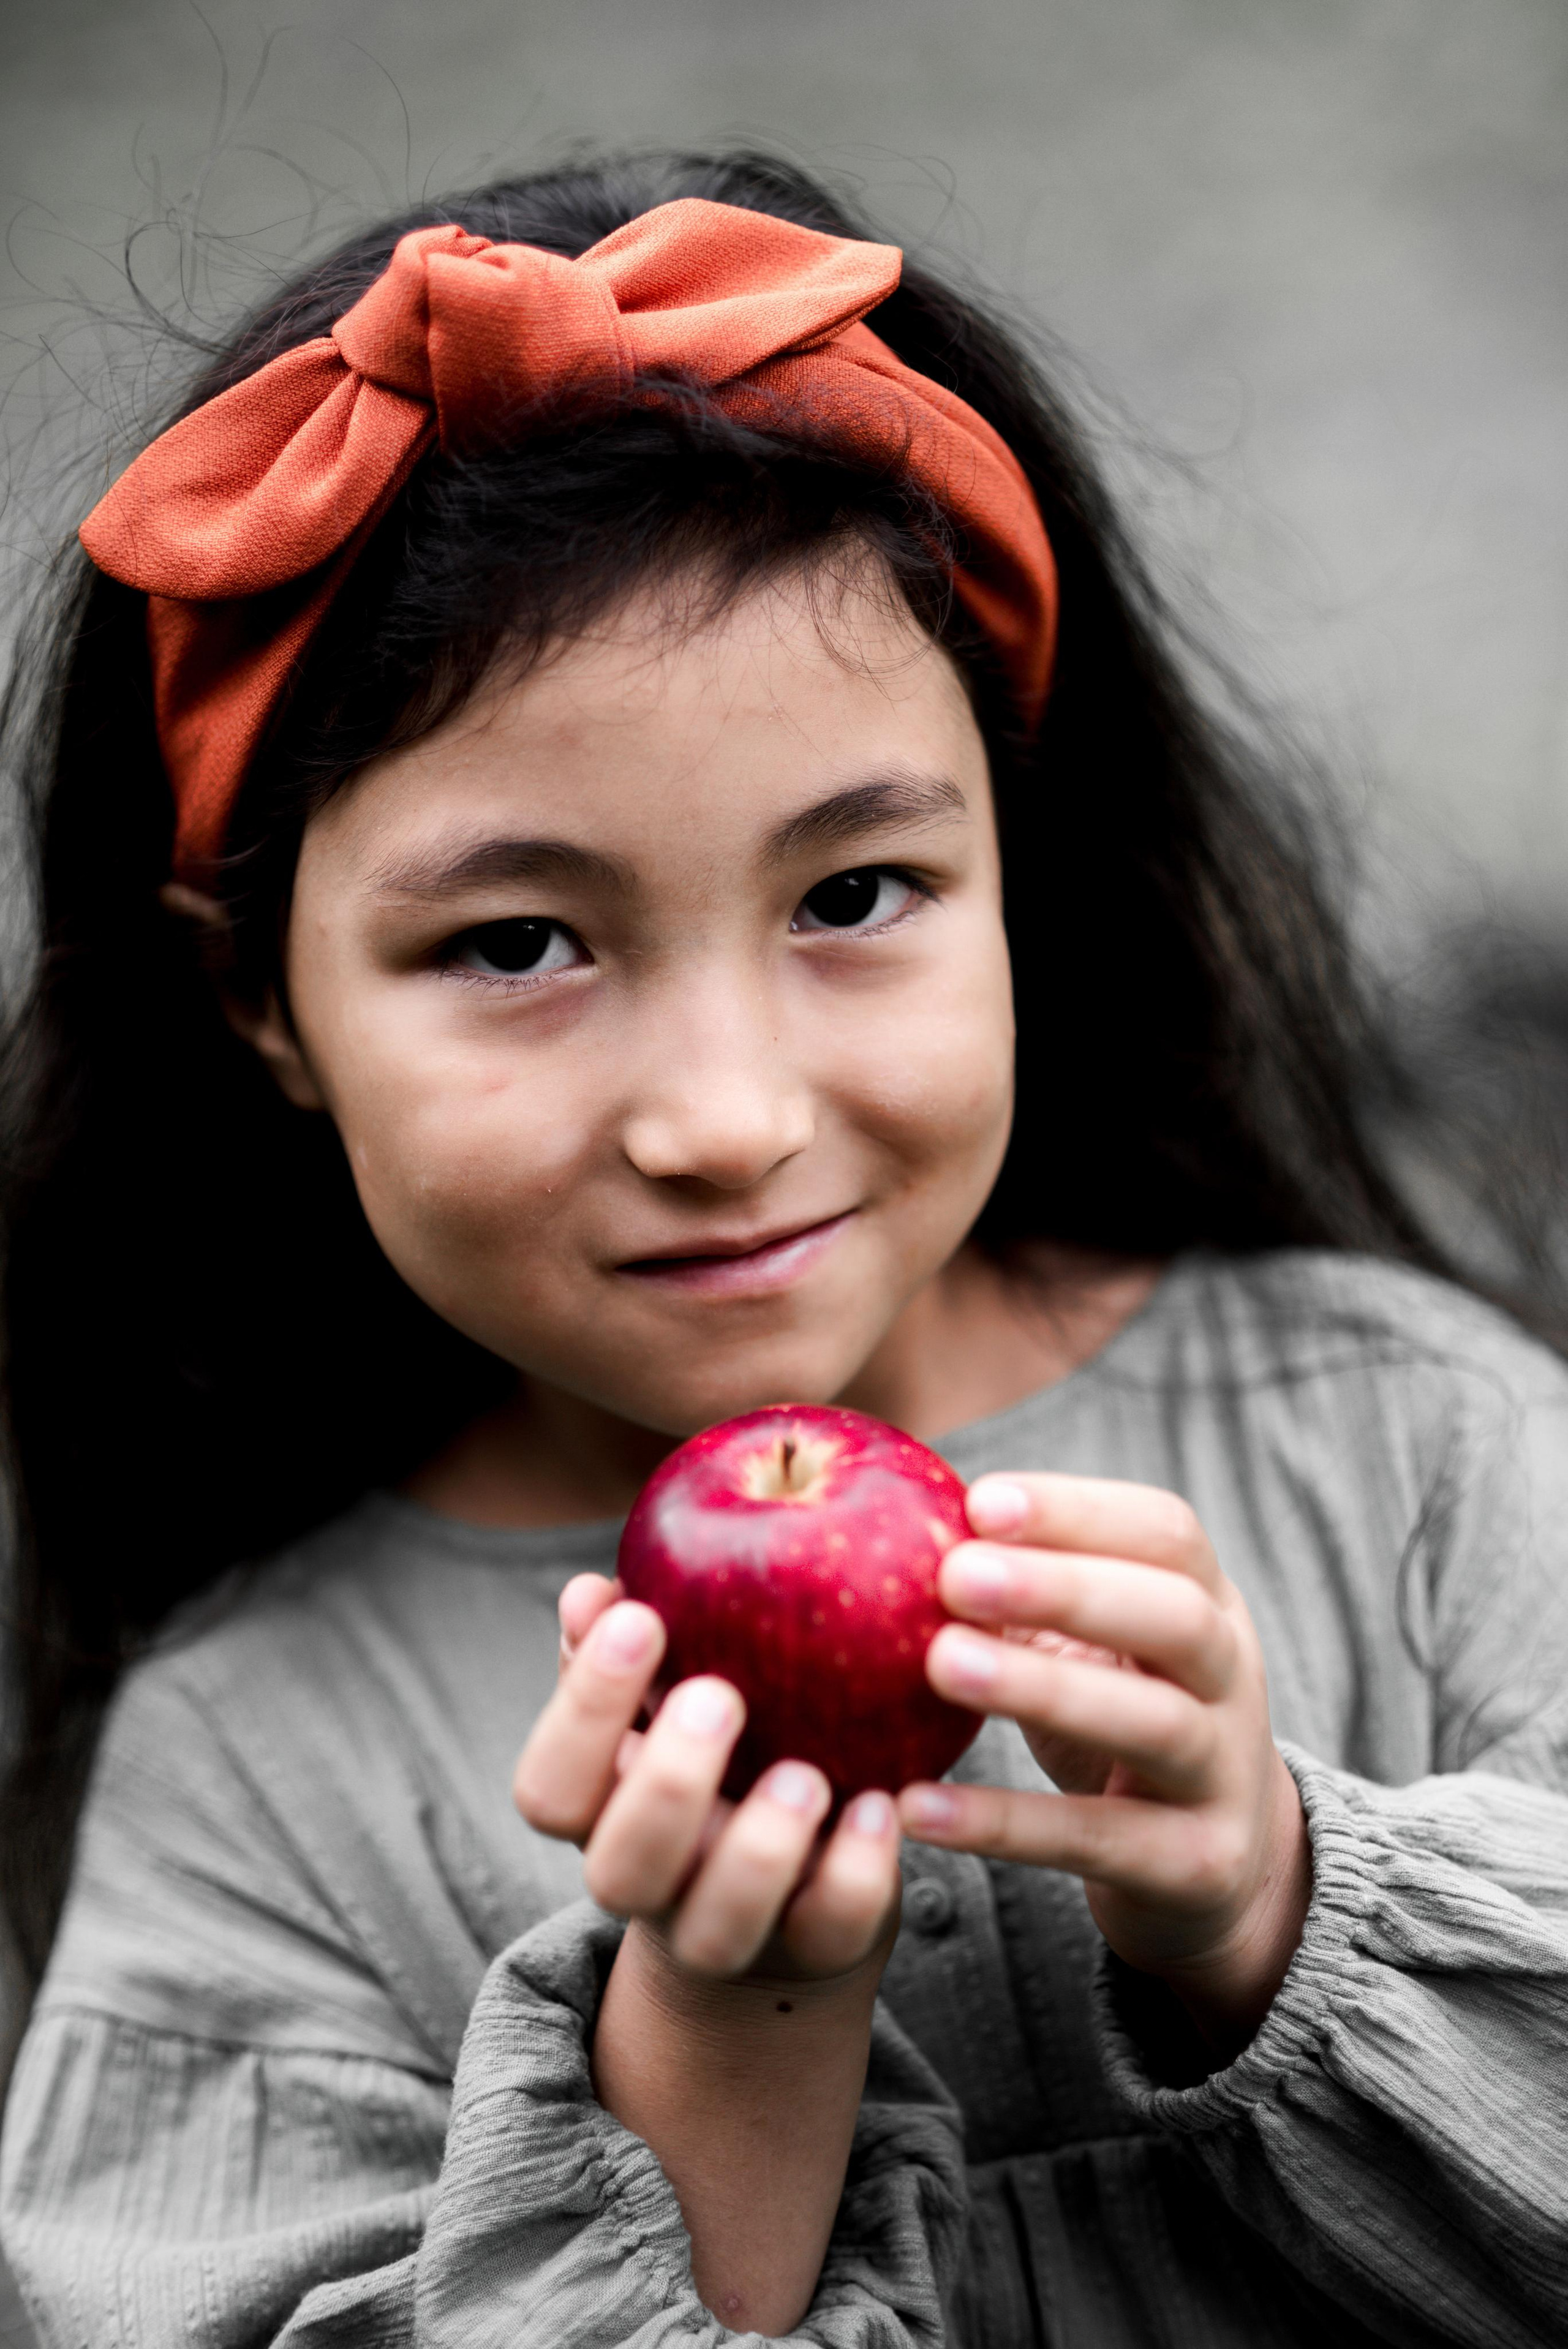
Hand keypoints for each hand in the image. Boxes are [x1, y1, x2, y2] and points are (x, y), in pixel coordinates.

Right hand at [513, 1573, 901, 1984]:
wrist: (786, 1892)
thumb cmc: (716, 1753)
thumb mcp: (663, 1699)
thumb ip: (621, 1644)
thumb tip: (590, 1593)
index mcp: (600, 1815)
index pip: (549, 1789)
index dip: (583, 1710)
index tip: (641, 1618)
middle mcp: (652, 1884)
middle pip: (620, 1871)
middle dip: (666, 1785)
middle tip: (720, 1697)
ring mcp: (732, 1929)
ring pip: (717, 1930)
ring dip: (759, 1851)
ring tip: (806, 1773)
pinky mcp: (816, 1948)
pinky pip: (829, 1932)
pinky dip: (856, 1874)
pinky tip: (878, 1806)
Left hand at [898, 1474, 1310, 2050]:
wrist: (1220, 1871)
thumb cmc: (1122, 1720)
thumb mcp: (1097, 1649)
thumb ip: (1025, 1594)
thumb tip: (900, 1534)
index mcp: (1210, 1602)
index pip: (1165, 1533)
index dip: (1077, 1511)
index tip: (978, 1502)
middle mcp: (1234, 1678)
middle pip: (1175, 1616)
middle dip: (1064, 1588)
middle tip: (955, 1575)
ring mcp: (1224, 1774)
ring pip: (1152, 1722)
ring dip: (1043, 1688)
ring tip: (941, 1665)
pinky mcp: (1197, 1866)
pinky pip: (1098, 1841)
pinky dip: (1006, 1824)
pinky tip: (917, 1806)